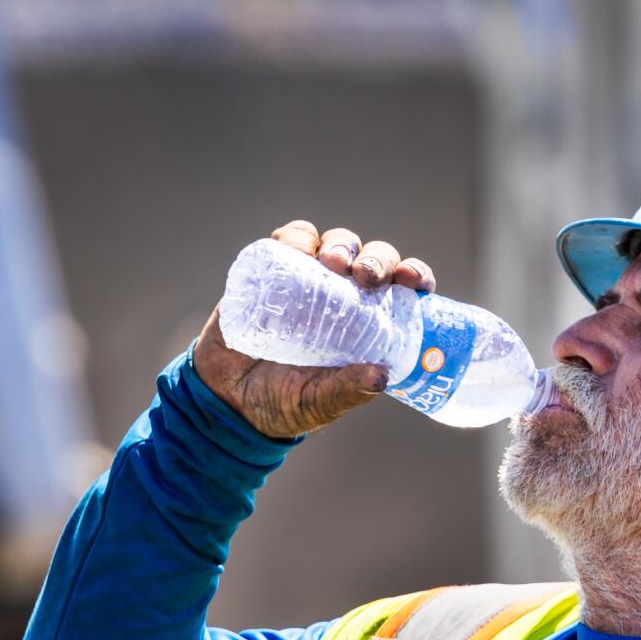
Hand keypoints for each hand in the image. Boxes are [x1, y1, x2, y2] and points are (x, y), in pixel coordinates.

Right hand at [194, 221, 436, 438]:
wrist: (227, 398)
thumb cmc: (284, 403)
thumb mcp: (320, 402)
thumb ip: (347, 391)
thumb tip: (382, 375)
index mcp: (369, 325)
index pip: (402, 291)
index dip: (414, 275)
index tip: (412, 280)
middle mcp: (345, 296)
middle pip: (372, 259)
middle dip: (376, 258)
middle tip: (365, 275)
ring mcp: (309, 280)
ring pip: (337, 243)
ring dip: (341, 244)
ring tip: (332, 262)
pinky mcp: (273, 272)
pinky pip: (291, 241)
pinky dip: (297, 236)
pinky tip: (297, 246)